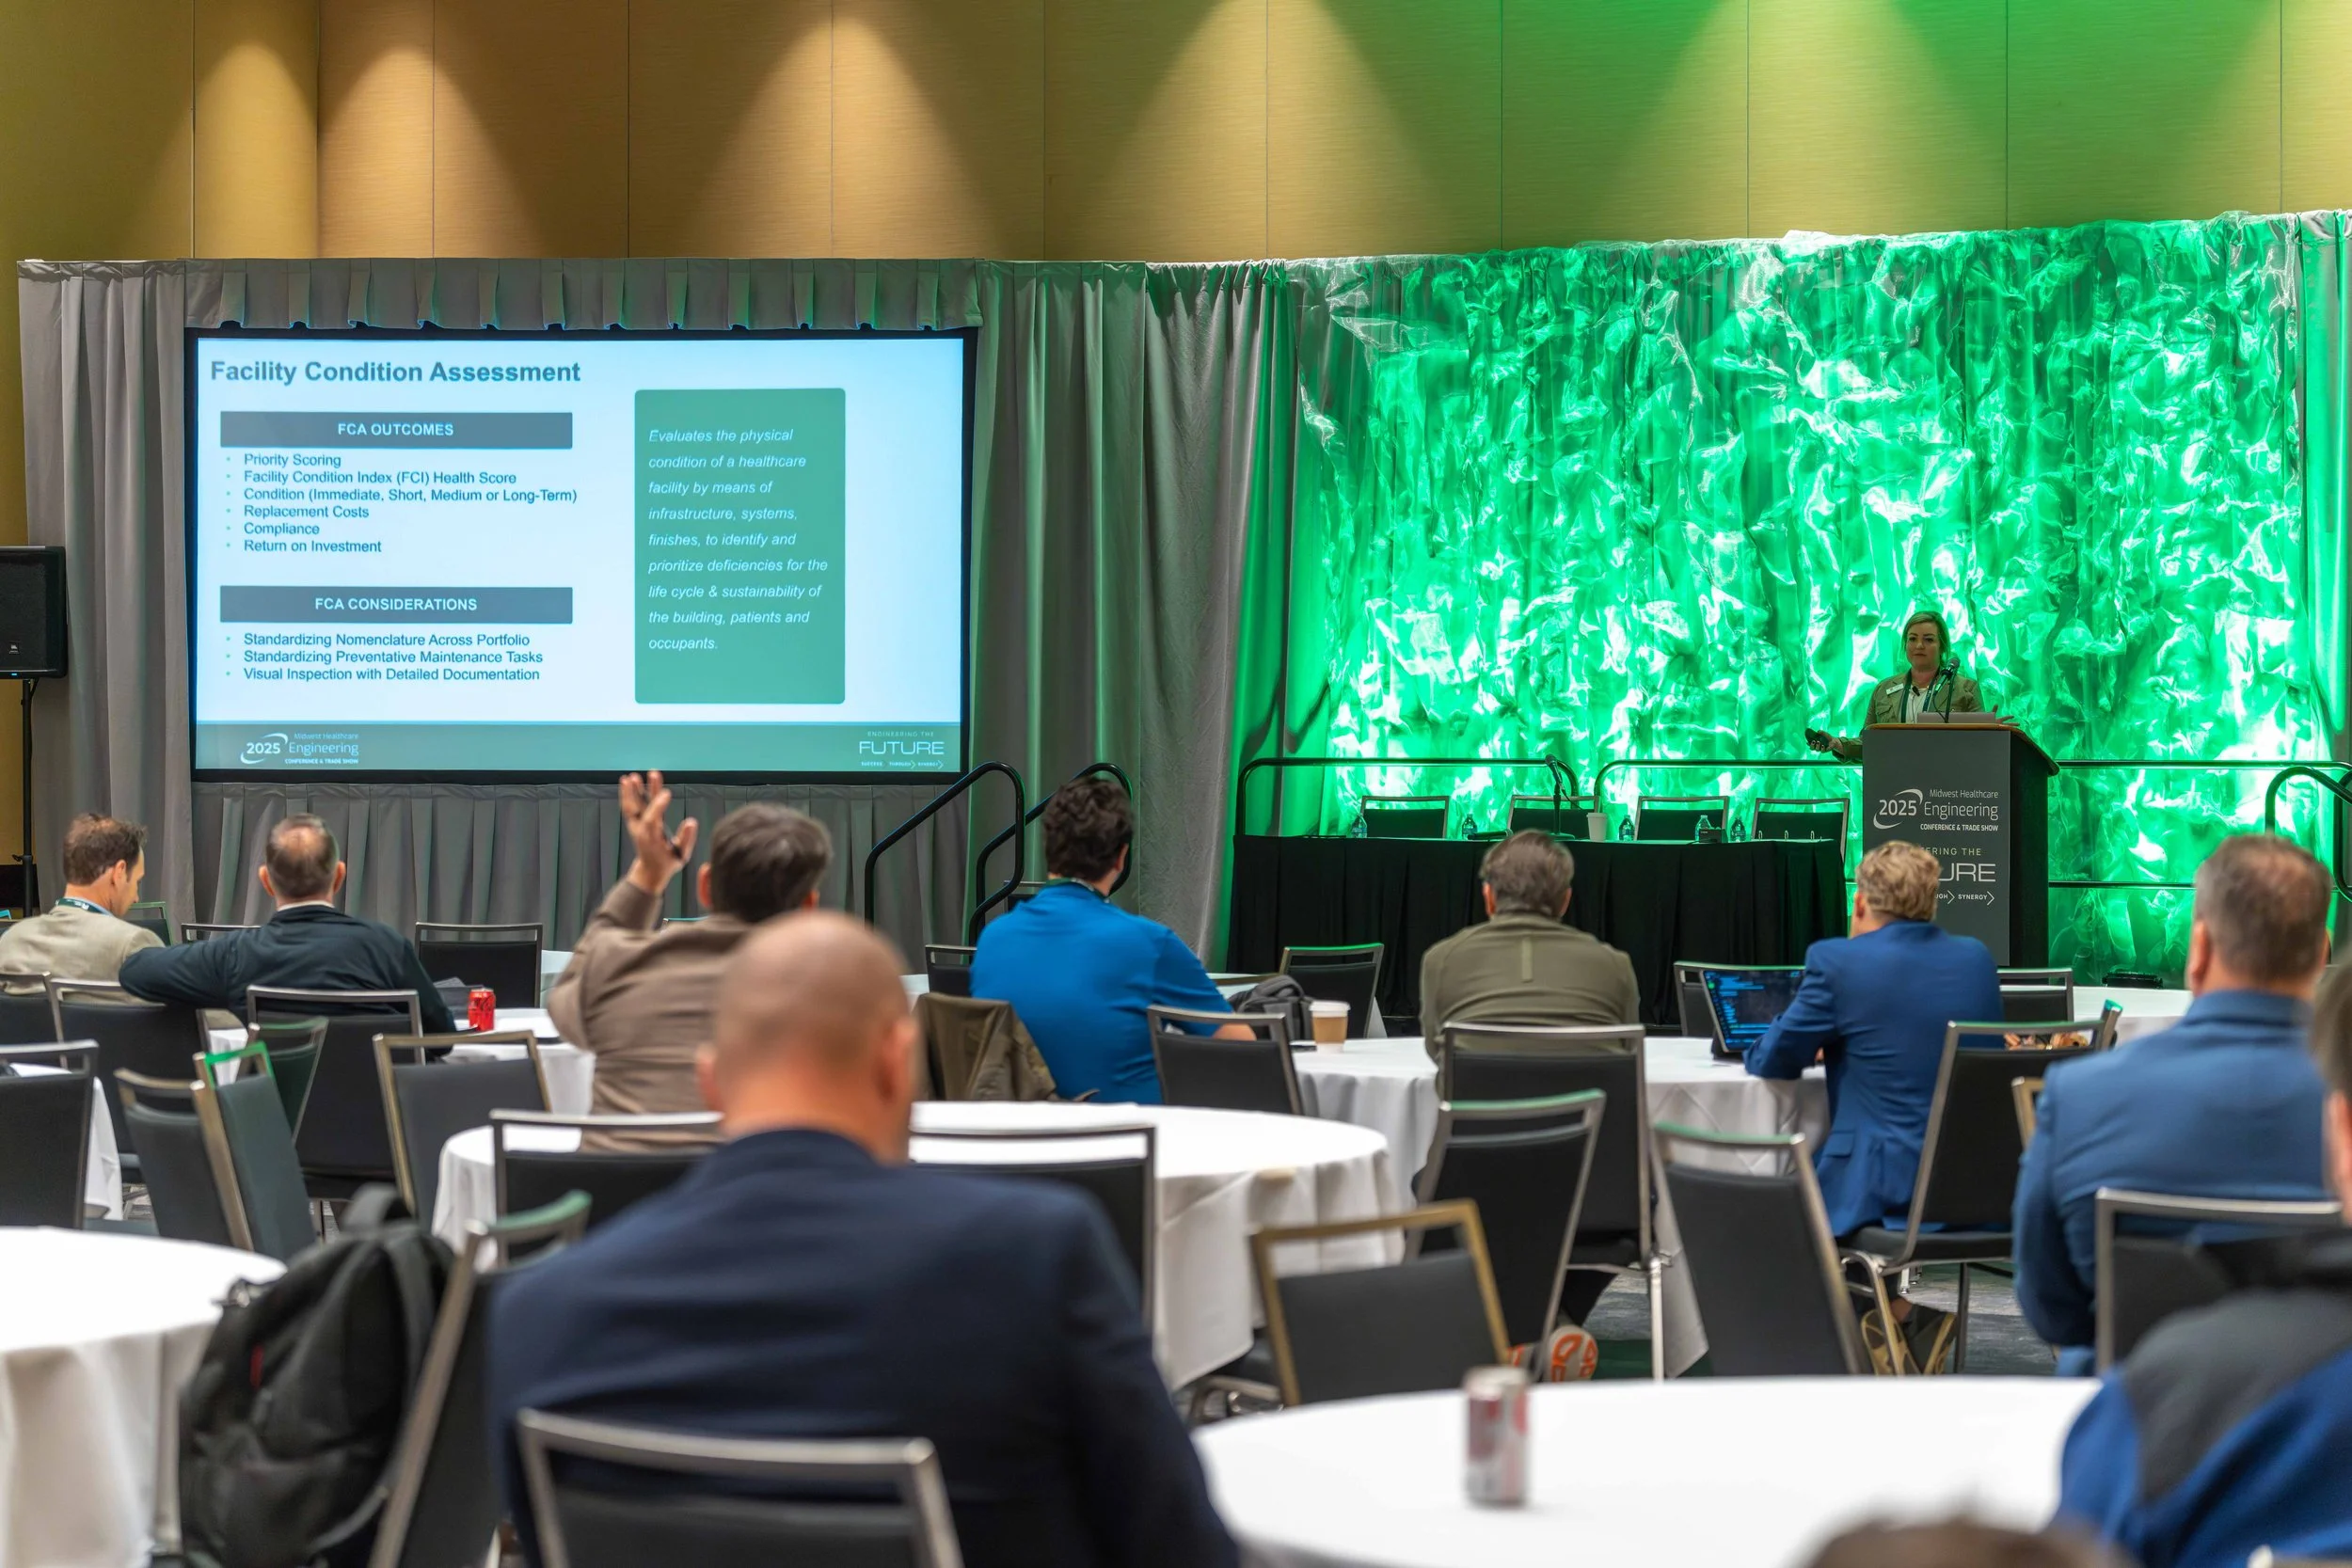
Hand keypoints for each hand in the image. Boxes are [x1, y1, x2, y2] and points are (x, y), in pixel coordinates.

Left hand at [620, 771, 697, 894]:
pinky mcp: (635, 824)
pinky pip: (629, 808)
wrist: (650, 871)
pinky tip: (628, 782)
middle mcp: (641, 831)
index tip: (667, 793)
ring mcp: (636, 827)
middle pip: (638, 810)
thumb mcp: (681, 856)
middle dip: (641, 793)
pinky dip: (627, 795)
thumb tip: (692, 821)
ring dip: (630, 792)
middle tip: (644, 777)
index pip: (653, 820)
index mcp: (652, 839)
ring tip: (632, 777)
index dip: (658, 806)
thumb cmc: (668, 863)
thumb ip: (687, 839)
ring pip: (631, 807)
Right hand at [1804, 727, 1832, 753]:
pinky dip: (1822, 748)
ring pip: (1817, 749)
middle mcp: (1816, 747)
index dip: (1808, 744)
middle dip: (1811, 745)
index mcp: (1815, 743)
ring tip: (1818, 742)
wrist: (1833, 741)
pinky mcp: (1825, 751)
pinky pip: (1822, 751)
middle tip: (1813, 741)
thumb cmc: (1827, 737)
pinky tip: (1823, 745)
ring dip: (1817, 746)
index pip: (1810, 744)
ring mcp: (1820, 749)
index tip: (1807, 742)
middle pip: (1812, 748)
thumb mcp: (1824, 733)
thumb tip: (1818, 731)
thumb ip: (1821, 732)